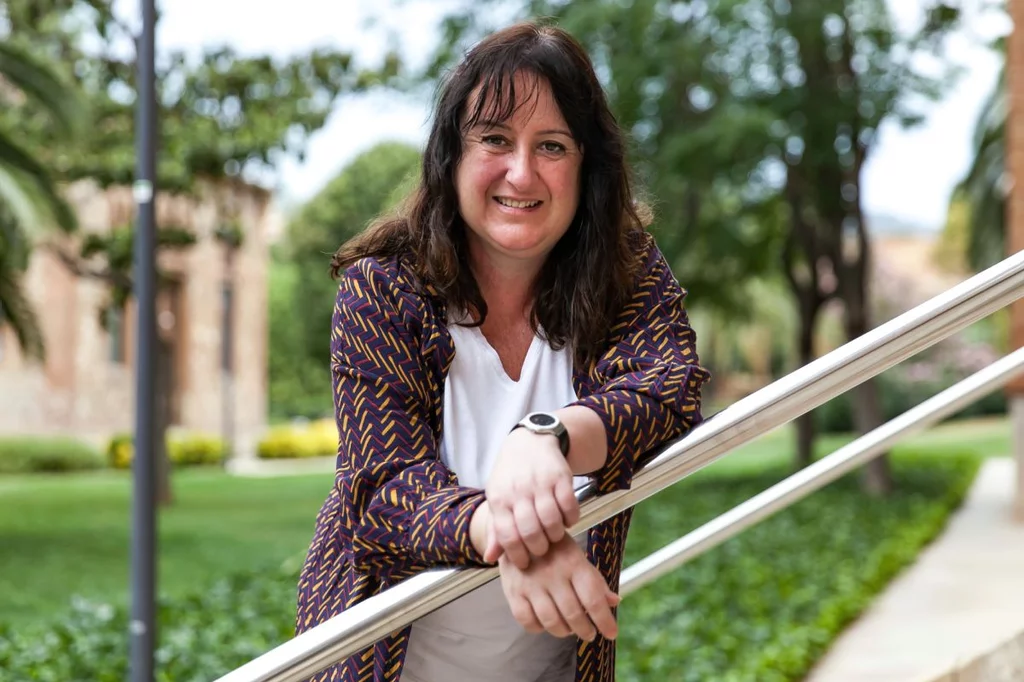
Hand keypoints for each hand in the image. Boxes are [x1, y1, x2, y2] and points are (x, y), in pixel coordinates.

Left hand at [484, 428, 579, 568]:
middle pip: (531, 532)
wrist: (529, 442)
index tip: (525, 563)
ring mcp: (540, 483)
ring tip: (554, 535)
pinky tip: (567, 520)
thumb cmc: (510, 476)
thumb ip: (496, 530)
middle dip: (539, 548)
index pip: (507, 536)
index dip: (518, 555)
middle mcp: (518, 492)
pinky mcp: (561, 477)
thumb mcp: (497, 498)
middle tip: (542, 549)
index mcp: (499, 499)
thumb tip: (489, 558)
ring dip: (556, 534)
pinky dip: (571, 519)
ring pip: (552, 521)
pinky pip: (570, 506)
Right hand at [499, 535, 619, 641]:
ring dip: (564, 632)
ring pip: (551, 621)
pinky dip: (539, 628)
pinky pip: (528, 621)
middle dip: (585, 630)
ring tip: (569, 630)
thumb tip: (615, 601)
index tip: (611, 633)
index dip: (605, 621)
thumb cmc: (553, 548)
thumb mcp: (577, 556)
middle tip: (590, 633)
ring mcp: (531, 583)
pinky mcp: (513, 591)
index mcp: (573, 563)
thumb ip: (595, 579)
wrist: (517, 533)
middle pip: (573, 614)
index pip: (593, 599)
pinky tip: (545, 623)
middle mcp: (552, 574)